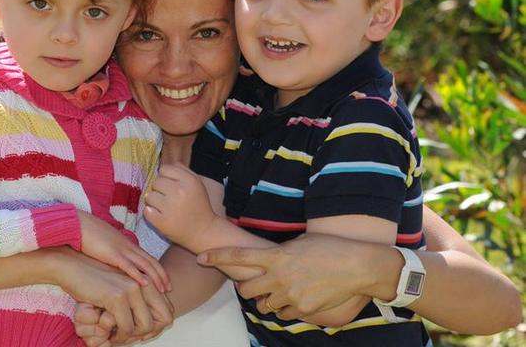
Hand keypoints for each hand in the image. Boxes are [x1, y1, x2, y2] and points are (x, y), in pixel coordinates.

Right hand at [75, 280, 173, 345]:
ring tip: (120, 338)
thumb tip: (151, 321)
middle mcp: (145, 283)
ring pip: (145, 326)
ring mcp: (132, 289)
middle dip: (146, 334)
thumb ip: (136, 298)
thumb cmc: (95, 279)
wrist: (72, 267)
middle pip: (162, 320)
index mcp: (148, 280)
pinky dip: (120, 336)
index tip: (141, 334)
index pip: (167, 310)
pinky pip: (126, 327)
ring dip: (132, 337)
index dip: (157, 327)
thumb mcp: (121, 287)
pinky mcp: (117, 297)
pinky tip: (111, 335)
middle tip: (130, 339)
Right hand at [78, 211, 170, 292]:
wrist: (77, 224)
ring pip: (144, 264)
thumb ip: (113, 254)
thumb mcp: (105, 245)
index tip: (165, 281)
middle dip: (161, 275)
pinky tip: (145, 284)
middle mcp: (128, 246)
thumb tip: (115, 266)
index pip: (147, 257)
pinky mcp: (112, 254)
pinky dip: (138, 275)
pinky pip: (128, 266)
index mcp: (126, 244)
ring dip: (155, 277)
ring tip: (163, 289)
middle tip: (170, 288)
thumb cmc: (87, 235)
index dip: (158, 269)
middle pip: (150, 261)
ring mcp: (121, 249)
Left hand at [144, 163, 217, 250]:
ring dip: (154, 202)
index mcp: (189, 181)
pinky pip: (146, 211)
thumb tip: (164, 167)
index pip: (164, 169)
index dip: (166, 177)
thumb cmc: (199, 205)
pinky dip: (151, 214)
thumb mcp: (197, 184)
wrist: (204, 231)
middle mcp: (179, 191)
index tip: (171, 186)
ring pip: (149, 196)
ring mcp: (170, 207)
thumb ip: (182, 171)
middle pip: (156, 182)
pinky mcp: (162, 222)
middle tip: (169, 198)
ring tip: (165, 208)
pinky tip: (161, 216)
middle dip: (160, 189)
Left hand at [198, 234, 371, 320]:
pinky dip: (285, 308)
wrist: (357, 266)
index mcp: (276, 256)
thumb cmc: (330, 248)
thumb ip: (279, 254)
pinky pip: (284, 314)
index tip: (201, 257)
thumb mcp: (299, 243)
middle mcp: (279, 276)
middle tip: (252, 284)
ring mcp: (290, 295)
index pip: (239, 256)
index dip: (217, 257)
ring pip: (264, 304)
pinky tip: (296, 298)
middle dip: (246, 288)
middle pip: (247, 288)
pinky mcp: (303, 309)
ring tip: (280, 290)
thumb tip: (269, 261)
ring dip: (266, 299)